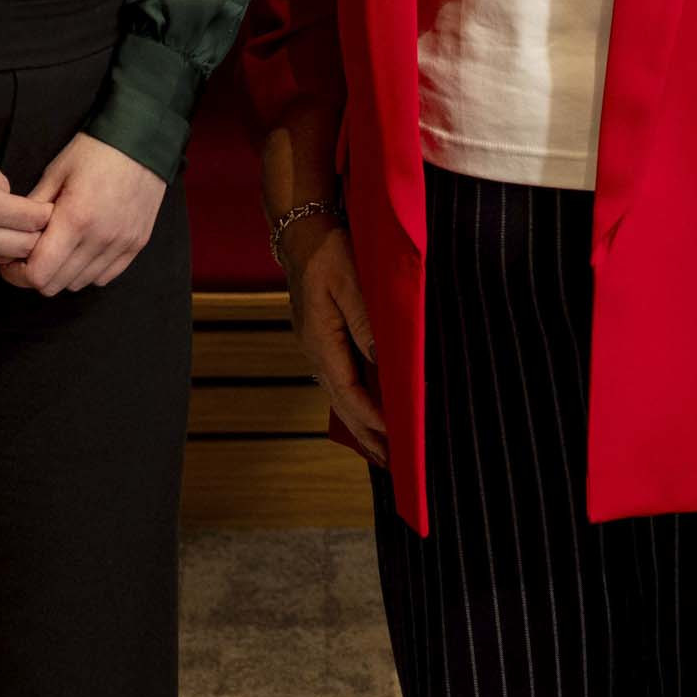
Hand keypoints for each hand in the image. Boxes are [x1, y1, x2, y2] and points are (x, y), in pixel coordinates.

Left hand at [0, 132, 164, 295]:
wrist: (142, 138)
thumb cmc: (94, 151)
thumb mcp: (55, 172)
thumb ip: (33, 208)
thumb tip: (14, 234)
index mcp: (75, 219)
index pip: (38, 274)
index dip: (17, 274)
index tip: (11, 261)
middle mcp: (100, 238)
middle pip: (56, 284)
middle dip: (36, 275)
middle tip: (30, 256)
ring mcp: (122, 244)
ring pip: (80, 283)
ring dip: (62, 274)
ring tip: (57, 251)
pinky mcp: (137, 244)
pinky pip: (105, 276)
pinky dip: (88, 271)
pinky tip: (81, 251)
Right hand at [281, 219, 387, 467]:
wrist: (302, 233)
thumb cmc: (329, 252)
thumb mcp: (351, 281)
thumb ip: (366, 321)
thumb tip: (383, 362)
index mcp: (320, 339)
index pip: (348, 389)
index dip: (371, 416)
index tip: (394, 437)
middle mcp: (314, 349)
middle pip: (340, 401)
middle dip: (365, 434)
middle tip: (390, 463)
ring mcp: (315, 345)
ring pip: (338, 394)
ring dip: (360, 422)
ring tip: (381, 449)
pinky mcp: (321, 339)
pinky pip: (339, 379)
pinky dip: (354, 401)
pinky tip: (367, 411)